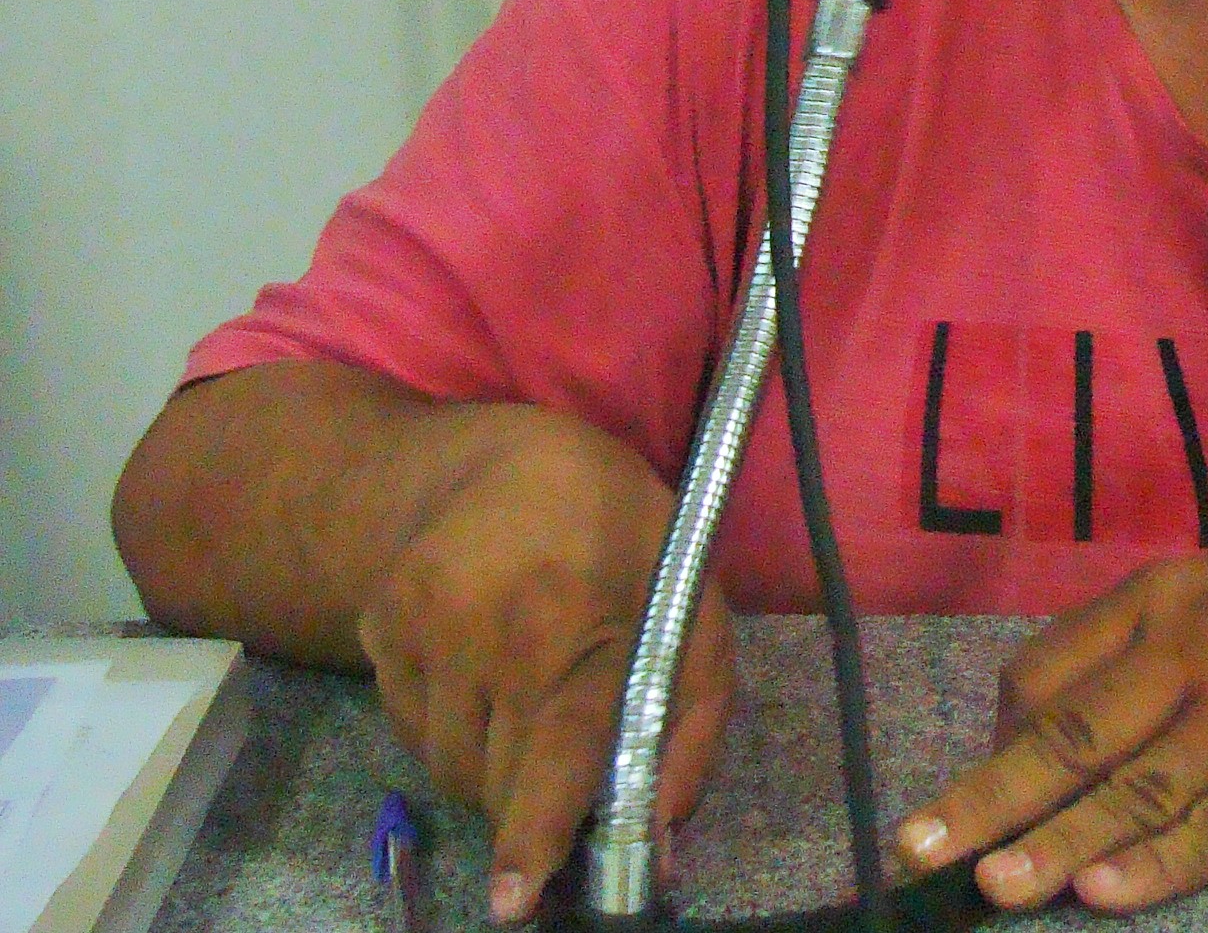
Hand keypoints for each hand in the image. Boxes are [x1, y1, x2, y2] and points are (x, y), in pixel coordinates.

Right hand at [352, 405, 734, 922]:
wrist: (499, 455)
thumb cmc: (616, 527)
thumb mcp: (689, 594)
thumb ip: (693, 711)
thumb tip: (666, 822)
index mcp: (578, 617)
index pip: (558, 747)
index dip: (540, 828)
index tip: (517, 896)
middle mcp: (489, 628)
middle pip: (497, 775)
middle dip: (527, 808)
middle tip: (552, 795)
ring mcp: (422, 628)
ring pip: (447, 764)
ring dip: (488, 768)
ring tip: (525, 699)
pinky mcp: (378, 627)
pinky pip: (408, 727)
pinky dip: (448, 729)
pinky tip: (481, 671)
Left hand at [893, 553, 1207, 912]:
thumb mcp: (1197, 604)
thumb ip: (1112, 660)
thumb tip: (1014, 743)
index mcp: (1161, 597)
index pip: (1047, 672)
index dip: (993, 749)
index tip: (950, 817)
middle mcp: (1198, 642)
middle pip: (1080, 729)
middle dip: (997, 797)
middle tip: (923, 849)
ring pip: (1144, 785)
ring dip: (1066, 840)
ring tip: (1001, 885)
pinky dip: (1164, 860)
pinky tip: (1108, 890)